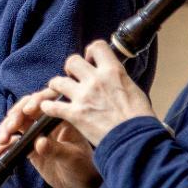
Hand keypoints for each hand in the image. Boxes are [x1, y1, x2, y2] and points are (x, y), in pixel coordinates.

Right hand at [0, 89, 100, 187]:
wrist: (81, 185)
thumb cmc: (84, 167)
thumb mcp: (72, 158)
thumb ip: (56, 150)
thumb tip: (39, 143)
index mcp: (62, 117)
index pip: (46, 101)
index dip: (35, 102)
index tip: (27, 111)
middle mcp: (47, 122)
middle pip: (26, 109)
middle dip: (15, 116)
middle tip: (9, 129)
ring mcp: (37, 133)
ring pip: (17, 123)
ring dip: (6, 128)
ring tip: (2, 141)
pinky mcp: (29, 146)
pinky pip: (14, 141)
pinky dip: (5, 145)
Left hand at [40, 41, 155, 145]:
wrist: (136, 140)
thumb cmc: (139, 119)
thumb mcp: (134, 90)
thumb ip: (118, 80)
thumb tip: (114, 78)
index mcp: (113, 72)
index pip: (97, 46)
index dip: (91, 52)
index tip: (90, 60)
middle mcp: (96, 80)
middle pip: (72, 61)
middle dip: (71, 69)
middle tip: (73, 78)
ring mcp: (84, 96)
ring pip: (57, 81)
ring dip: (56, 86)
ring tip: (59, 92)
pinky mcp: (75, 114)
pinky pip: (52, 106)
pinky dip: (48, 107)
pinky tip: (49, 109)